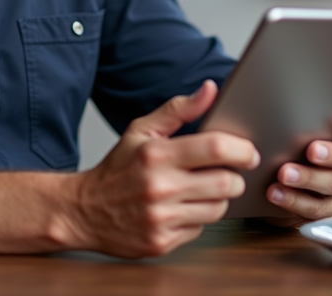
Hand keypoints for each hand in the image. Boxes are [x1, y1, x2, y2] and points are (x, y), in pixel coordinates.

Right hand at [66, 80, 260, 257]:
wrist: (82, 211)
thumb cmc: (116, 168)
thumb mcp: (141, 130)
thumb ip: (177, 109)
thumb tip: (209, 89)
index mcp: (156, 154)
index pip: (216, 148)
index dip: (242, 149)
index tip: (249, 152)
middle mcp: (159, 187)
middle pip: (226, 183)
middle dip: (235, 177)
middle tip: (228, 173)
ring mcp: (160, 219)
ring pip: (217, 209)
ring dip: (218, 199)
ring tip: (201, 190)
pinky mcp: (160, 243)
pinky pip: (199, 230)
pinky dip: (197, 219)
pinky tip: (181, 209)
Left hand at [264, 118, 331, 225]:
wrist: (275, 177)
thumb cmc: (292, 143)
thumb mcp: (298, 128)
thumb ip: (302, 120)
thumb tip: (283, 106)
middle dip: (330, 155)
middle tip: (312, 150)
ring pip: (330, 184)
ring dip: (307, 178)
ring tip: (284, 173)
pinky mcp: (323, 207)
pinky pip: (313, 206)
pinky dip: (293, 199)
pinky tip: (276, 192)